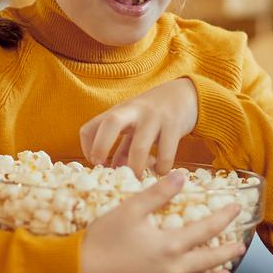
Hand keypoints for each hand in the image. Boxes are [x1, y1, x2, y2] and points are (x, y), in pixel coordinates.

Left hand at [80, 78, 198, 174]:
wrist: (184, 95)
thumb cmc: (153, 115)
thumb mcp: (134, 126)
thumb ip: (123, 148)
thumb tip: (114, 172)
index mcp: (118, 113)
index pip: (90, 127)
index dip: (87, 147)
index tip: (96, 162)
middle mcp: (133, 112)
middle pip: (110, 123)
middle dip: (102, 146)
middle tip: (105, 168)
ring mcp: (154, 117)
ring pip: (139, 146)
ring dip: (136, 167)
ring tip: (138, 178)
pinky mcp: (174, 125)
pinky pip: (165, 152)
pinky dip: (162, 167)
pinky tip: (161, 170)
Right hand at [80, 171, 241, 272]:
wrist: (80, 272)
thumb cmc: (104, 238)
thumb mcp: (131, 209)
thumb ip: (159, 193)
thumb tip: (182, 176)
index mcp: (171, 245)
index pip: (206, 229)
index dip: (223, 217)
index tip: (236, 209)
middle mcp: (173, 270)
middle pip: (208, 261)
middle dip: (226, 253)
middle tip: (240, 248)